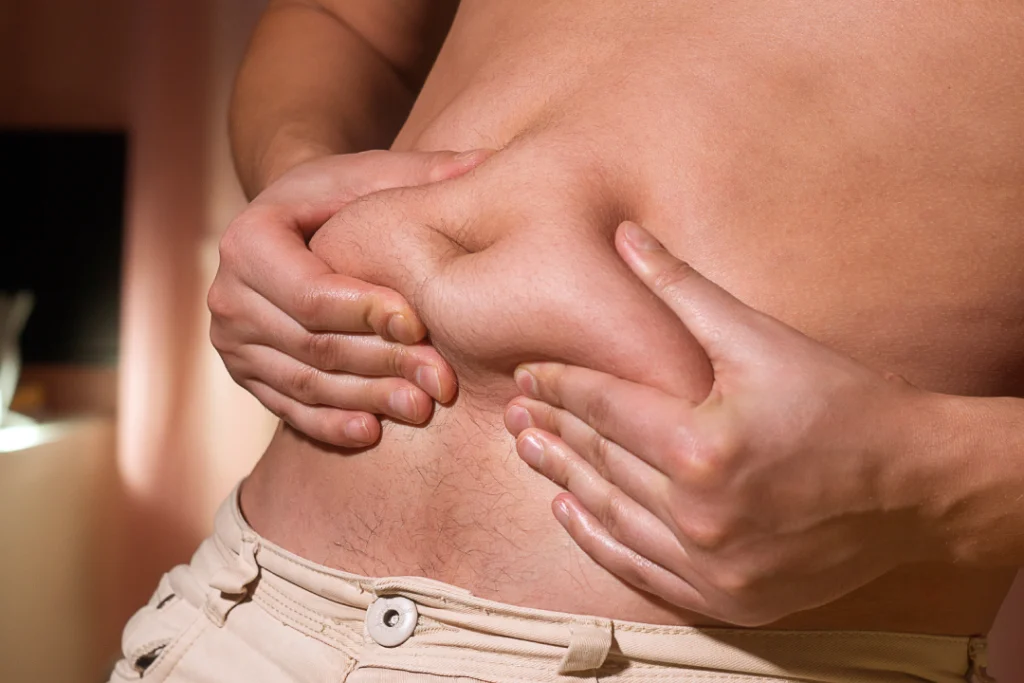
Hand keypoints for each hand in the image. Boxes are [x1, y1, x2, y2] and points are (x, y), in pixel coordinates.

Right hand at [209, 149, 489, 446]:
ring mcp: (234, 342)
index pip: (309, 292)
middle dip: (381, 363)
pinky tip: (373, 432)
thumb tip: (488, 162)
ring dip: (367, 398)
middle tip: (440, 378)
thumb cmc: (336, 198)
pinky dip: (330, 425)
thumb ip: (421, 174)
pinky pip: (289, 408)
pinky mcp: (247, 375)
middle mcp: (229, 296)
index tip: (418, 324)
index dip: (364, 313)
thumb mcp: (368, 175)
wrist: (287, 228)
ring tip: (422, 407)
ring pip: (305, 382)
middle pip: (311, 344)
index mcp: (249, 241)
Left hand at [504, 221, 941, 625]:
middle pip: (600, 460)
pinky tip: (569, 512)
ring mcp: (711, 565)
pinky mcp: (727, 598)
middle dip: (553, 429)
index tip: (527, 374)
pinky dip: (599, 541)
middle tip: (514, 412)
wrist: (917, 486)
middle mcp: (699, 514)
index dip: (560, 386)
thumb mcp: (761, 339)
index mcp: (702, 446)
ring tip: (529, 452)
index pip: (604, 407)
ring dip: (564, 479)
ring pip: (610, 515)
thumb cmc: (843, 403)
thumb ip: (683, 290)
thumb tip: (625, 235)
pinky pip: (640, 570)